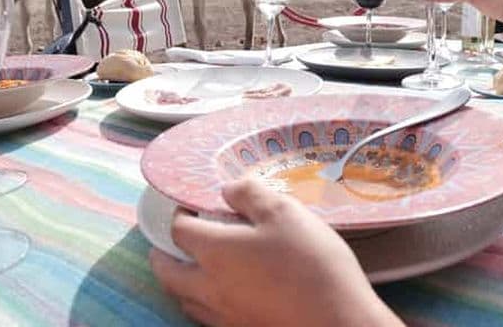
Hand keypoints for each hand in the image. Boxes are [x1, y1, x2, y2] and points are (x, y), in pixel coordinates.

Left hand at [150, 179, 402, 326]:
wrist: (338, 320)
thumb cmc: (310, 261)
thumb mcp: (284, 212)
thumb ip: (250, 194)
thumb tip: (226, 189)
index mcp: (214, 252)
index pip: (179, 231)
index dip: (179, 215)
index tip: (189, 206)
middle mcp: (208, 288)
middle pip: (167, 273)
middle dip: (163, 253)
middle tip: (172, 239)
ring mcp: (223, 316)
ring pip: (184, 299)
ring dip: (180, 280)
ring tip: (193, 265)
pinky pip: (206, 316)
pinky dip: (203, 301)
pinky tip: (223, 292)